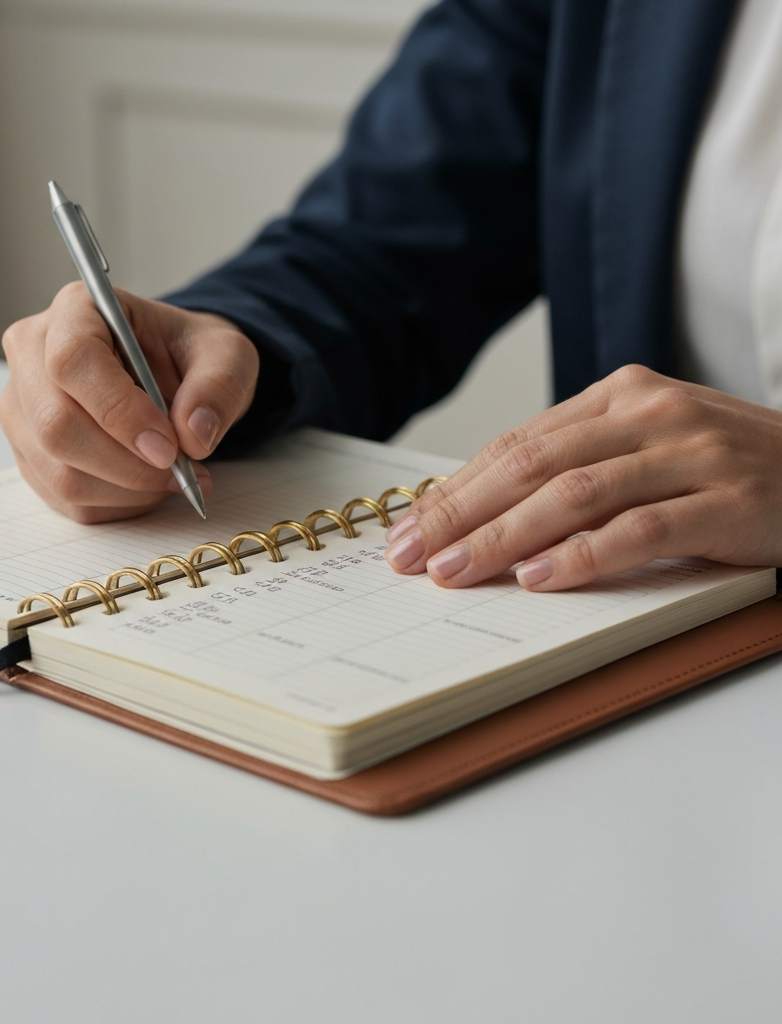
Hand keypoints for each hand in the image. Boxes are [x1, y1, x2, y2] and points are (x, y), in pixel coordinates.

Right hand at [0, 282, 257, 521]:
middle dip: (127, 464)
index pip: (72, 361)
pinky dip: (119, 504)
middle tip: (180, 470)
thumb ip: (219, 386)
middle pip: (56, 426)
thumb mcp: (226, 355)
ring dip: (128, 490)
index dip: (119, 411)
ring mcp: (23, 411)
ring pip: (61, 473)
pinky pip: (68, 500)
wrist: (174, 377)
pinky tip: (149, 485)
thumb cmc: (189, 355)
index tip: (168, 446)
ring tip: (175, 477)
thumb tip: (193, 433)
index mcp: (76, 311)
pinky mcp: (31, 456)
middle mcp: (33, 356)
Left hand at [384, 364, 781, 590]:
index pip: (516, 444)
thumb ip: (575, 467)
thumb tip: (479, 515)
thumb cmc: (724, 467)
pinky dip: (586, 555)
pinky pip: (643, 528)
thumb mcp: (644, 448)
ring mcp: (692, 452)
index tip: (410, 529)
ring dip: (506, 536)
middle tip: (414, 555)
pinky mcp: (730, 499)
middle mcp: (650, 413)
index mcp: (619, 396)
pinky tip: (541, 578)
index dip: (455, 489)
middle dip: (462, 514)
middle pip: (532, 465)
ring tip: (457, 571)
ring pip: (576, 493)